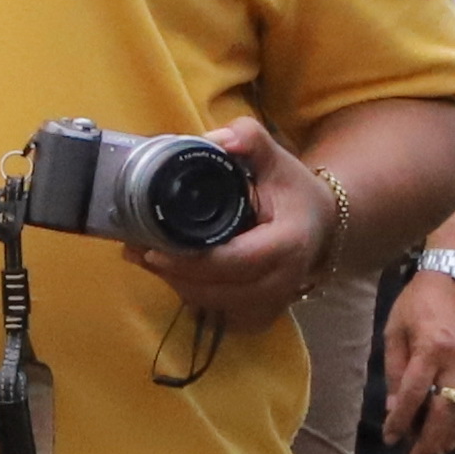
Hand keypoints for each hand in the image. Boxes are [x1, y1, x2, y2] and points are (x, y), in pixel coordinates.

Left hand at [127, 117, 335, 329]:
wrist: (319, 223)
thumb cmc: (292, 190)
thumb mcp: (275, 157)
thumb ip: (248, 139)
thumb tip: (214, 140)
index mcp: (287, 244)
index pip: (235, 262)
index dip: (191, 261)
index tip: (152, 249)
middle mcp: (282, 281)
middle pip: (215, 289)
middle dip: (171, 272)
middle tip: (135, 247)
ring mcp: (271, 303)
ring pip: (210, 303)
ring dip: (174, 282)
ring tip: (142, 254)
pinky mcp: (258, 313)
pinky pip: (215, 310)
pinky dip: (189, 291)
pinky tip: (169, 270)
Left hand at [383, 267, 454, 453]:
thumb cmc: (418, 302)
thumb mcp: (396, 329)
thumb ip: (395, 368)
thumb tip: (395, 405)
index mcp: (431, 348)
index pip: (414, 394)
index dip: (401, 419)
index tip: (390, 437)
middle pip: (445, 410)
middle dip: (429, 438)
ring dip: (450, 436)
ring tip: (435, 453)